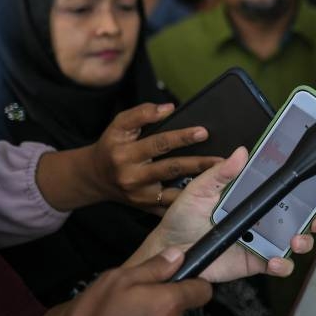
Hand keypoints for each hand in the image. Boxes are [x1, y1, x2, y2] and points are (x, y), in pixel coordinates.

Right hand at [37, 248, 211, 315]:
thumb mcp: (117, 280)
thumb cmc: (93, 314)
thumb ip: (153, 267)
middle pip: (184, 310)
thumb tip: (178, 255)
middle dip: (168, 306)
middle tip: (141, 304)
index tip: (181, 284)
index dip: (193, 285)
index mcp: (168, 303)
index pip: (203, 291)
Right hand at [89, 102, 222, 210]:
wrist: (95, 177)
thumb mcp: (119, 125)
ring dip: (198, 186)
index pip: (157, 142)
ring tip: (219, 176)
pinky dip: (188, 201)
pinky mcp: (145, 207)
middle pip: (170, 168)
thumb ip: (142, 113)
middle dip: (197, 163)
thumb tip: (169, 108)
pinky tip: (206, 196)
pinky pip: (170, 206)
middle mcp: (131, 176)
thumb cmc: (113, 146)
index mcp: (125, 153)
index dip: (181, 137)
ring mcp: (139, 195)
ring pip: (172, 191)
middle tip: (220, 159)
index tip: (204, 132)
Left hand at [128, 146, 315, 282]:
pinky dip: (282, 264)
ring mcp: (260, 240)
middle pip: (298, 217)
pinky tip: (273, 260)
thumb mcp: (200, 189)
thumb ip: (221, 173)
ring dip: (303, 241)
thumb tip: (240, 153)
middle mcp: (262, 218)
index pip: (284, 191)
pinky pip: (277, 265)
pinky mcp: (254, 261)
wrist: (168, 250)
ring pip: (294, 241)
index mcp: (252, 197)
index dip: (304, 190)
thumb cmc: (183, 216)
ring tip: (296, 240)